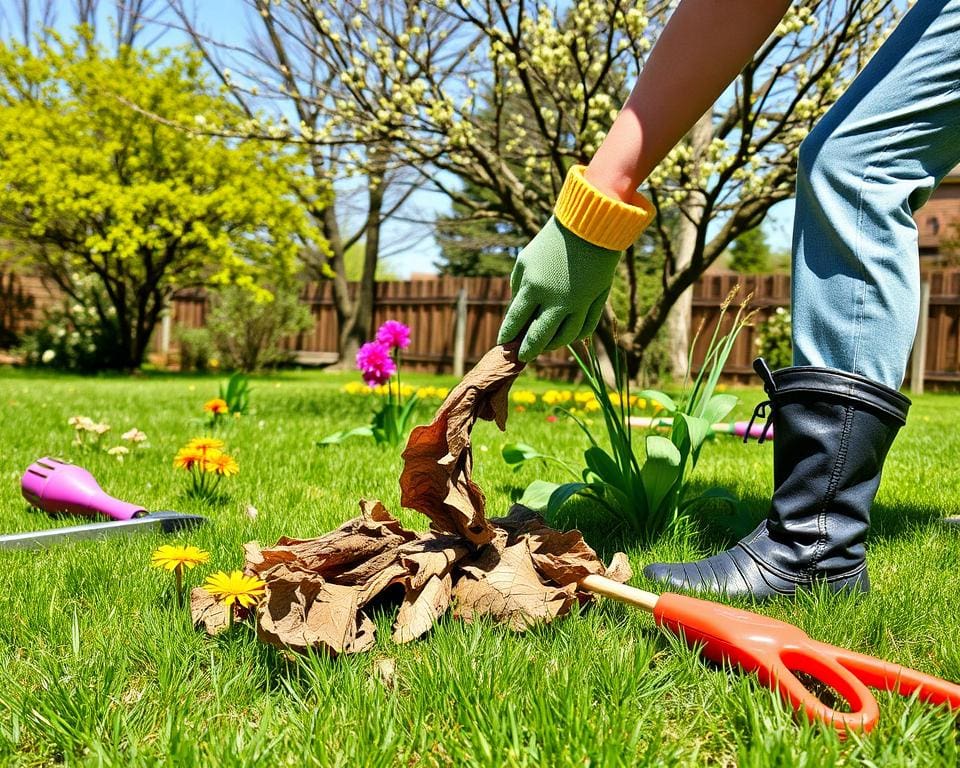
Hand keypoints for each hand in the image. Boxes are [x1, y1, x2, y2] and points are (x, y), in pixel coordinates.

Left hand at [497, 216, 619, 361]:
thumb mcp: (526, 260)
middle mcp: (555, 301)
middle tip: (522, 357)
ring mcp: (578, 303)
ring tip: (544, 347)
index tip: (504, 344)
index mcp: (533, 288)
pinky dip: (575, 337)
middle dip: (527, 351)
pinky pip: (585, 329)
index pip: (516, 321)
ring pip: (564, 338)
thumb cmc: (552, 241)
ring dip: (552, 346)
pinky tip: (567, 337)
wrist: (590, 226)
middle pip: (538, 337)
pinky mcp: (596, 301)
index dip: (508, 335)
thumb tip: (519, 309)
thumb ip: (519, 286)